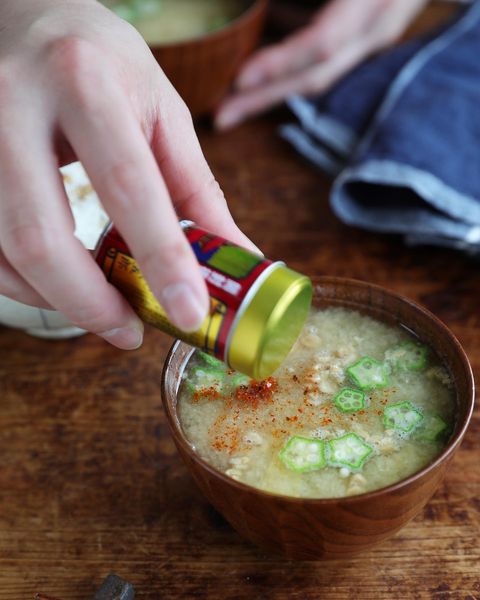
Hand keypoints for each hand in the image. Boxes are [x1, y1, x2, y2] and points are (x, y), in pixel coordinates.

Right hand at [0, 0, 255, 348]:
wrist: (21, 14)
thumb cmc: (100, 63)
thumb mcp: (159, 110)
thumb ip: (195, 189)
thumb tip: (235, 258)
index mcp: (84, 82)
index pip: (127, 185)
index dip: (161, 259)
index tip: (189, 313)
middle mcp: (13, 104)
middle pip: (41, 235)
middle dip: (90, 303)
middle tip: (129, 332)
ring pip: (3, 249)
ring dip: (56, 299)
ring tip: (102, 309)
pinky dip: (23, 280)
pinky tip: (59, 282)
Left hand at [216, 0, 427, 128]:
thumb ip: (308, 13)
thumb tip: (266, 10)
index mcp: (369, 4)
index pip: (321, 45)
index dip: (278, 64)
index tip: (238, 81)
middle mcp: (374, 29)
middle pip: (313, 78)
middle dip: (263, 100)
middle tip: (220, 118)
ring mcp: (372, 37)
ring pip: (315, 76)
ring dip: (269, 92)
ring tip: (229, 106)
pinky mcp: (364, 36)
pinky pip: (320, 61)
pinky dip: (284, 69)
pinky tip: (253, 75)